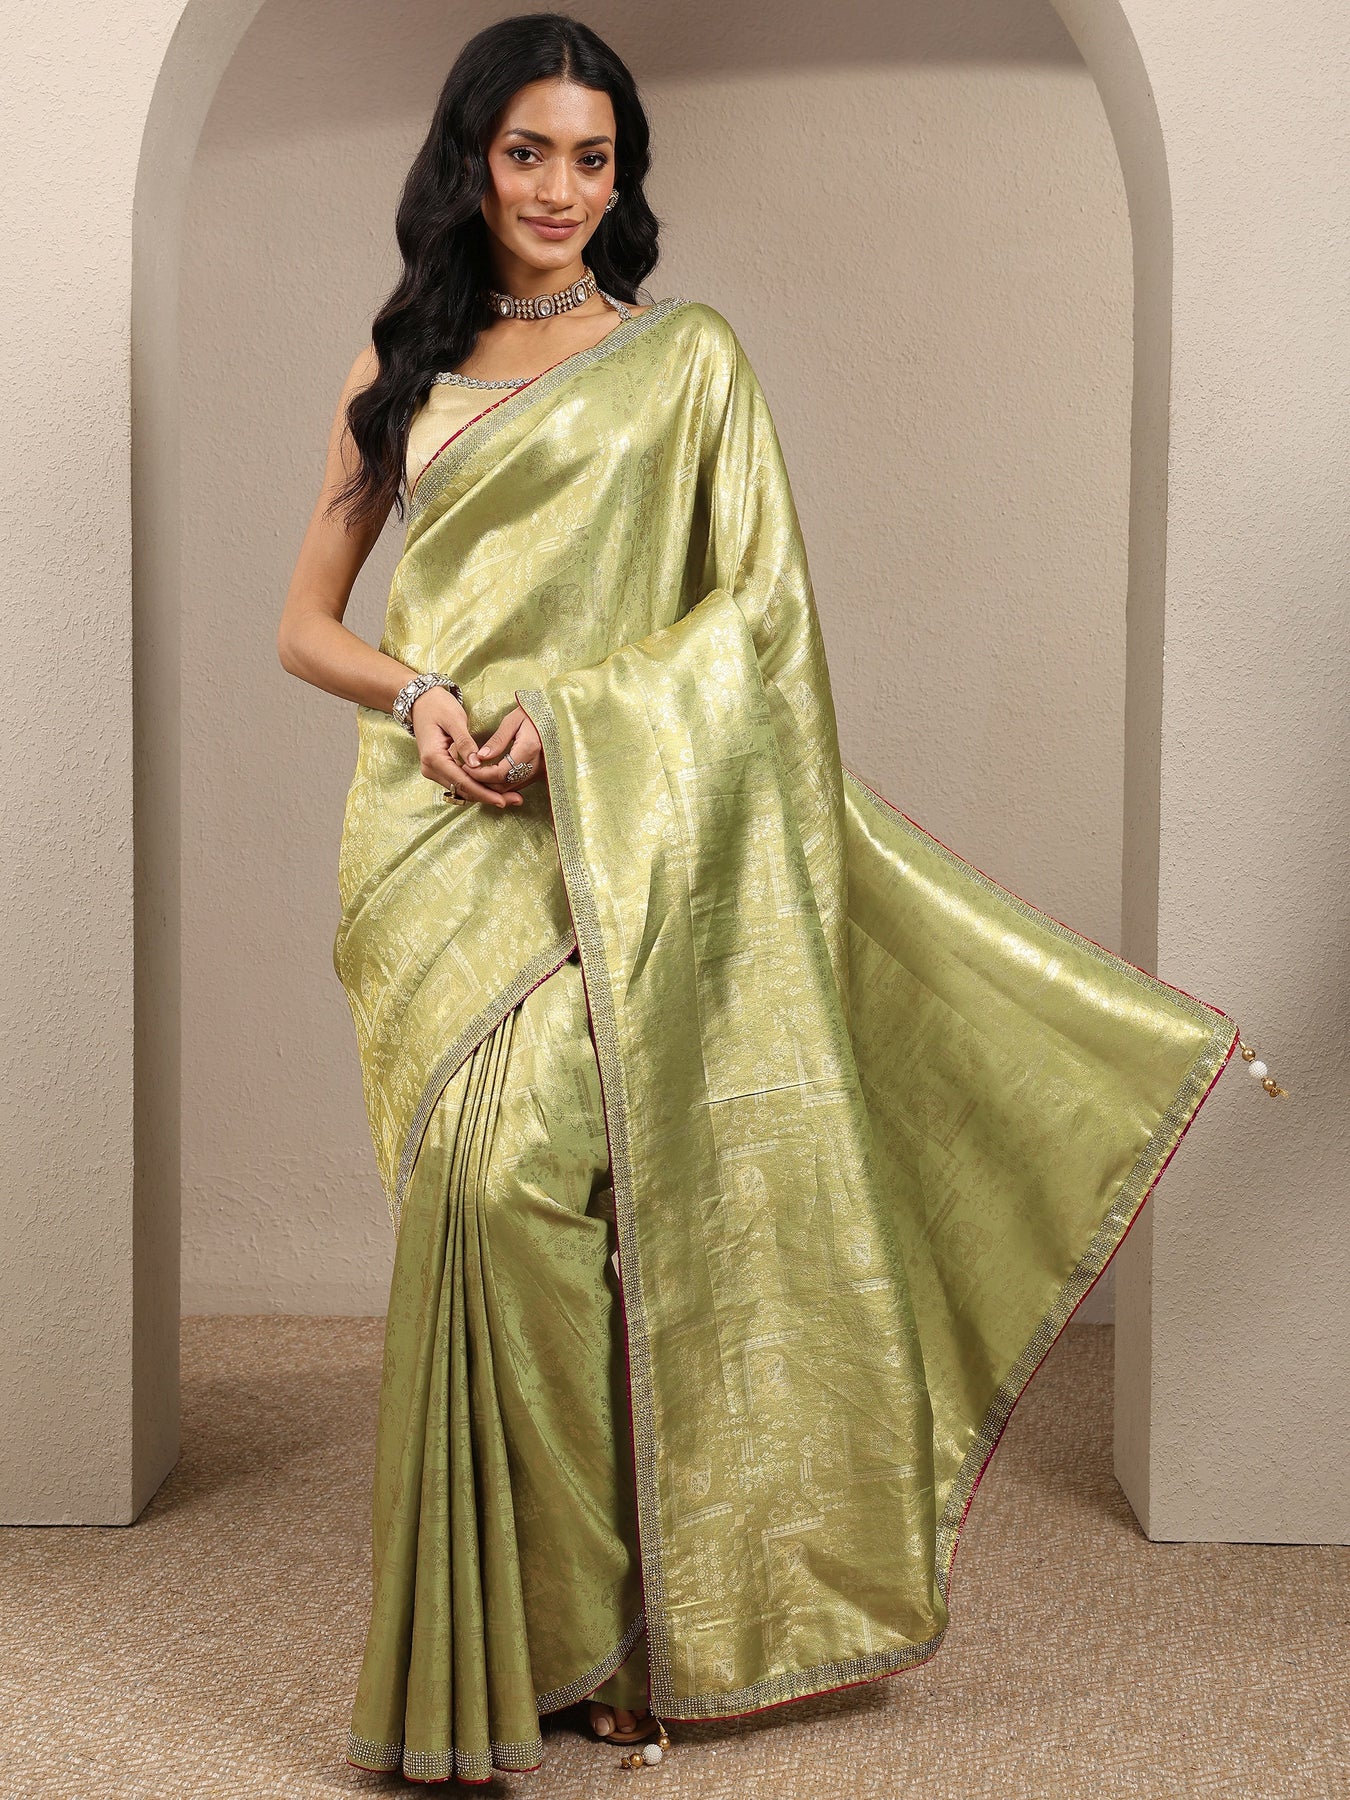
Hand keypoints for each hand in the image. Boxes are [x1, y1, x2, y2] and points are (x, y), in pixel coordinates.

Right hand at [410, 686, 522, 809]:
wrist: (421, 701)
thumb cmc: (438, 706)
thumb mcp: (454, 719)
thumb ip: (465, 742)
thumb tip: (476, 764)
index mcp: (433, 757)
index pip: (461, 781)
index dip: (483, 792)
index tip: (502, 800)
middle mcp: (430, 768)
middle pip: (462, 789)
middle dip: (488, 797)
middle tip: (515, 800)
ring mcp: (434, 770)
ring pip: (461, 789)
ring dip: (484, 793)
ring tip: (510, 797)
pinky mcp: (440, 768)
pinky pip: (460, 781)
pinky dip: (477, 786)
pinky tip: (496, 788)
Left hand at [464, 705, 545, 795]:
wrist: (555, 718)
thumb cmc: (532, 714)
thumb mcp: (512, 720)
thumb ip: (497, 740)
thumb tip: (480, 757)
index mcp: (530, 748)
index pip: (500, 773)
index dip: (480, 774)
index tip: (465, 767)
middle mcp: (537, 765)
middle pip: (504, 785)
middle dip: (482, 782)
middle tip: (466, 771)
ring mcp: (539, 772)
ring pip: (509, 790)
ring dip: (490, 785)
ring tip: (475, 772)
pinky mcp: (539, 775)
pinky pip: (516, 786)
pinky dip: (500, 784)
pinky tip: (488, 775)